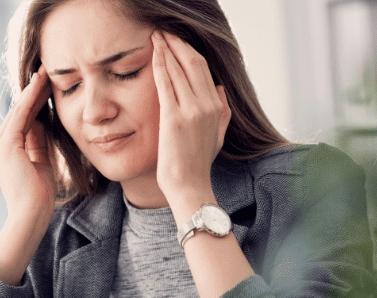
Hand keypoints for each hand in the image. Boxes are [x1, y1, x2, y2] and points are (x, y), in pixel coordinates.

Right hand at [0, 66, 55, 222]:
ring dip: (33, 90)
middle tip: (46, 71)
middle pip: (19, 113)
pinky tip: (40, 84)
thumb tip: (43, 120)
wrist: (31, 214)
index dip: (35, 102)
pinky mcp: (5, 146)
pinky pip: (20, 116)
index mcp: (5, 151)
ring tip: (45, 72)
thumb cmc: (39, 195)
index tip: (47, 85)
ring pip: (19, 111)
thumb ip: (39, 140)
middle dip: (34, 91)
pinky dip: (31, 99)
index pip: (22, 121)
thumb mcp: (41, 161)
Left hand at [151, 30, 230, 200]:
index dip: (188, 50)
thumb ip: (222, 110)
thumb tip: (220, 87)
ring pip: (179, 69)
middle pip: (193, 62)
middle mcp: (207, 104)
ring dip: (166, 49)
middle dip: (177, 43)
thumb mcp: (218, 135)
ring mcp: (191, 111)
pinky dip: (160, 65)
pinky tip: (154, 53)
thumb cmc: (198, 164)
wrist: (189, 185)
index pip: (203, 68)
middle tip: (163, 31)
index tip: (176, 40)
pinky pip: (166, 83)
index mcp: (216, 106)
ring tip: (155, 36)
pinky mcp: (174, 118)